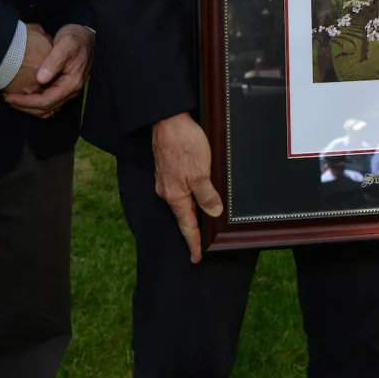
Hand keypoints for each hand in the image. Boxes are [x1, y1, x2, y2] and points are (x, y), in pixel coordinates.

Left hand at [4, 23, 93, 117]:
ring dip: (29, 107)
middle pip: (46, 109)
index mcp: (72, 83)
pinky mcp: (63, 87)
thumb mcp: (66, 44)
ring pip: (47, 108)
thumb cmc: (76, 38)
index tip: (10, 97)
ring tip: (13, 98)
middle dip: (25, 106)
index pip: (47, 101)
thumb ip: (54, 61)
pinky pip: (49, 102)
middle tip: (7, 98)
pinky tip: (24, 94)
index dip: (26, 102)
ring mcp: (68, 90)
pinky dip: (35, 102)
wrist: (86, 36)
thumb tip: (40, 79)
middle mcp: (71, 91)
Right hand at [152, 112, 222, 262]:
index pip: (187, 226)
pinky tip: (195, 194)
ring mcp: (166, 180)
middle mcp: (167, 191)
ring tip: (200, 222)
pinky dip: (188, 195)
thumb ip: (207, 195)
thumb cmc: (184, 144)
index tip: (196, 258)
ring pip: (181, 201)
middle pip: (182, 215)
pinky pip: (179, 189)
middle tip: (200, 244)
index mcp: (175, 196)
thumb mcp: (201, 172)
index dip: (193, 243)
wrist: (168, 119)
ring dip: (191, 211)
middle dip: (192, 229)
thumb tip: (213, 213)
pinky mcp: (167, 168)